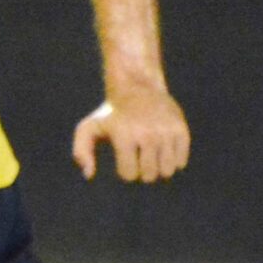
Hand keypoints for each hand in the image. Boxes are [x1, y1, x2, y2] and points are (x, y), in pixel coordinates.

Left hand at [72, 82, 189, 182]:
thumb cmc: (111, 115)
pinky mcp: (181, 129)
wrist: (138, 87)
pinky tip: (164, 149)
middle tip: (140, 155)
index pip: (129, 175)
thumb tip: (89, 175)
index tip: (125, 155)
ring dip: (159, 168)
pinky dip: (174, 161)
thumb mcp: (89, 128)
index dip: (126, 170)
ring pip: (167, 171)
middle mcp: (146, 133)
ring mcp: (165, 131)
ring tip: (153, 155)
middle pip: (149, 175)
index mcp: (124, 135)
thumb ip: (81, 152)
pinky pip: (181, 163)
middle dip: (143, 171)